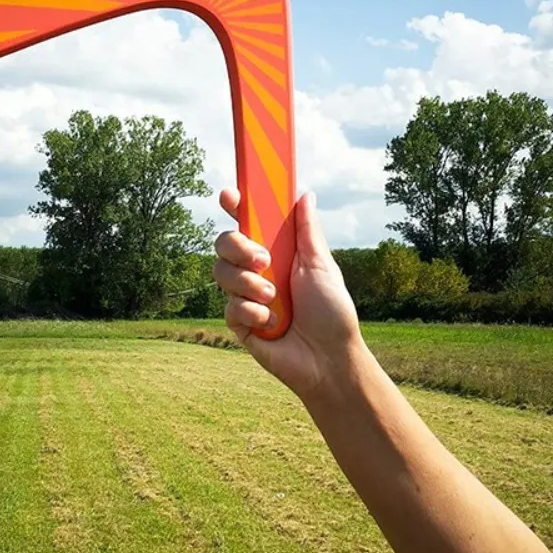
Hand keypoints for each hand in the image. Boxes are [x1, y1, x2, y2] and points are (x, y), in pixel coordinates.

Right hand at [212, 188, 363, 403]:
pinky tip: (272, 323)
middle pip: (224, 243)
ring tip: (274, 299)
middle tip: (263, 260)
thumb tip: (305, 195)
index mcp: (276, 252)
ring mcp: (245, 296)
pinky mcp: (239, 322)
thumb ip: (306, 231)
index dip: (235, 206)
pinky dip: (251, 312)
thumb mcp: (321, 265)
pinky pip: (229, 306)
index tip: (229, 195)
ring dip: (248, 284)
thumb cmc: (331, 312)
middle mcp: (257, 270)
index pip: (249, 223)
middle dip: (237, 247)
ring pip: (221, 273)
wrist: (328, 358)